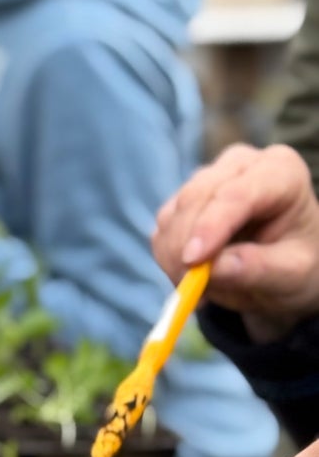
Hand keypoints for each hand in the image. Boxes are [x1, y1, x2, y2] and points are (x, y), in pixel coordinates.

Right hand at [152, 144, 318, 341]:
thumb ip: (258, 269)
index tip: (192, 262)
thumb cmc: (296, 264)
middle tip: (191, 290)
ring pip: (172, 214)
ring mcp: (208, 179)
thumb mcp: (291, 274)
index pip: (237, 193)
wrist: (281, 265)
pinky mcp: (183, 200)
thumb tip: (213, 269)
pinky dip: (167, 258)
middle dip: (185, 246)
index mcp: (281, 171)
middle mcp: (241, 166)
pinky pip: (161, 229)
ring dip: (175, 257)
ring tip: (202, 287)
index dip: (210, 226)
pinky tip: (192, 275)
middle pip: (196, 198)